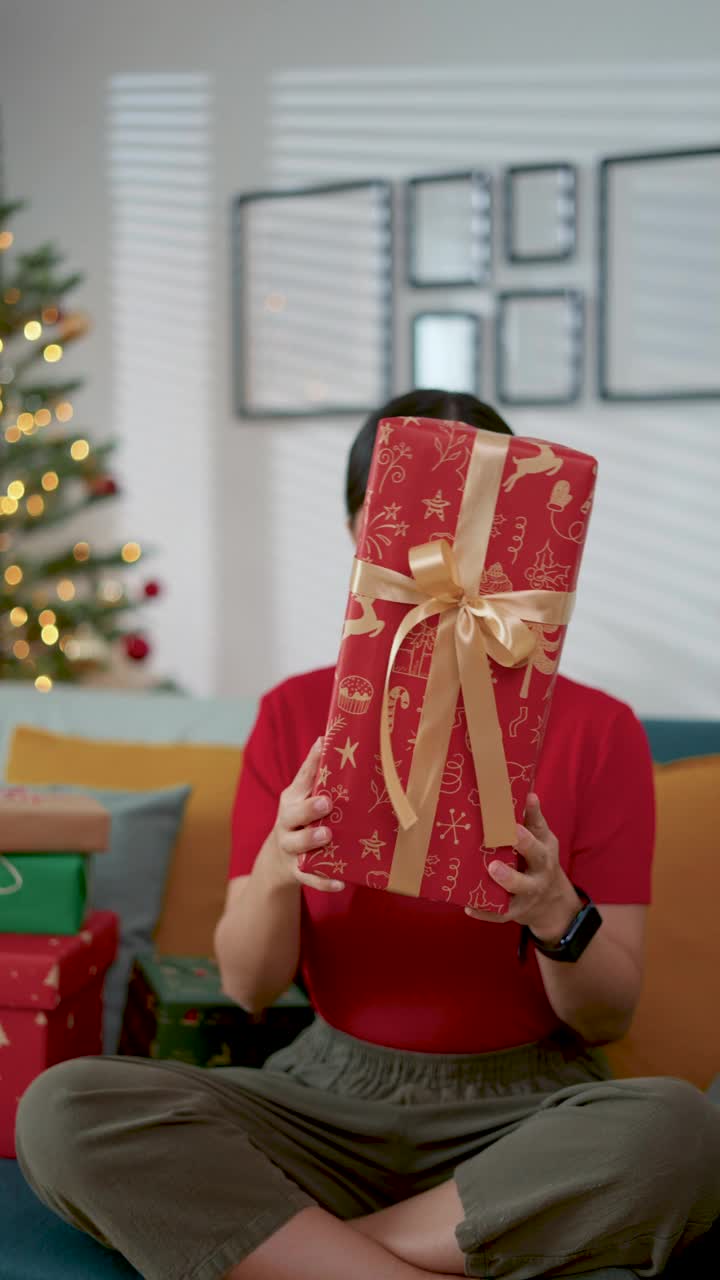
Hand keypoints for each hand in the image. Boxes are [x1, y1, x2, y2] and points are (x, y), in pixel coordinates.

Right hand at [270, 737, 344, 893]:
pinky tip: (340, 882)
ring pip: (298, 845)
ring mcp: (290, 848)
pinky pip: (310, 877)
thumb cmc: (300, 819)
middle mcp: (287, 823)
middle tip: (326, 802)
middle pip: (293, 814)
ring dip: (311, 840)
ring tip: (327, 834)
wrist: (277, 860)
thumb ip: (316, 773)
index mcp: (292, 800)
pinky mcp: (297, 871)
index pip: (301, 778)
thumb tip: (329, 737)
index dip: (312, 761)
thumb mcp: (303, 796)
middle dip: (308, 808)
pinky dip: (324, 881)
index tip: (323, 744)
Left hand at [465, 793, 579, 940]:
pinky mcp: (514, 912)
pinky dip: (484, 912)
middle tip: (496, 857)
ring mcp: (527, 895)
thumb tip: (529, 793)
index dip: (526, 832)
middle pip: (533, 865)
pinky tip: (468, 906)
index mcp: (544, 852)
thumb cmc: (539, 861)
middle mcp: (538, 875)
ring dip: (505, 882)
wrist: (551, 903)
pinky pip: (499, 914)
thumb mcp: (543, 840)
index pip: (539, 839)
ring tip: (490, 871)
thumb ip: (534, 819)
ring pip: (517, 893)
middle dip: (518, 857)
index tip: (513, 824)